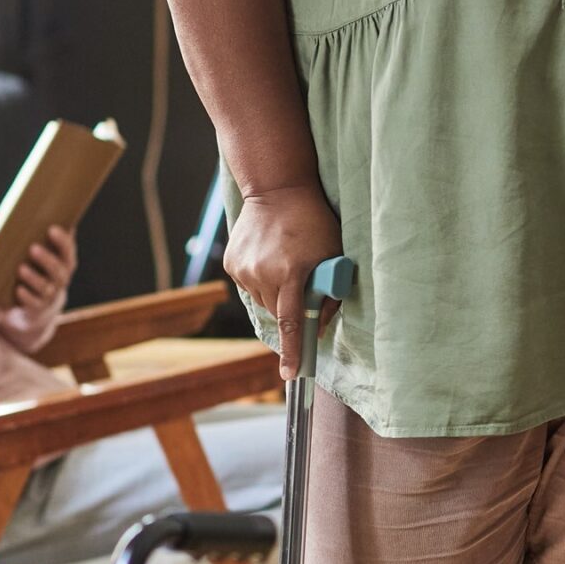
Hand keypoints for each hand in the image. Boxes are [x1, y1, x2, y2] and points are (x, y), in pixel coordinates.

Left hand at [8, 224, 76, 323]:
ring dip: (34, 278)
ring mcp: (50, 295)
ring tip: (20, 268)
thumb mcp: (48, 252)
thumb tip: (50, 207)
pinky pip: (33, 303)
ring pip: (45, 287)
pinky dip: (26, 297)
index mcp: (66, 262)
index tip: (52, 228)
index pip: (68, 251)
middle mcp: (61, 279)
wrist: (41, 303)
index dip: (62, 241)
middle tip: (32, 248)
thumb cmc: (42, 268)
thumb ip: (49, 236)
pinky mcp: (37, 307)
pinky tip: (18, 289)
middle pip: (58, 270)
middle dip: (46, 259)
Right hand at [224, 183, 343, 379]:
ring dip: (276, 295)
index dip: (294, 351)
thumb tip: (322, 325)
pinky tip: (270, 259)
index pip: (292, 322)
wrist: (276, 188)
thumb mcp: (332, 253)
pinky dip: (262, 282)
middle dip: (292, 310)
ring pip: (263, 302)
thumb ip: (330, 292)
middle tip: (302, 286)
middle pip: (278, 314)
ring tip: (286, 266)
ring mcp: (243, 269)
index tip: (291, 375)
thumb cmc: (314, 220)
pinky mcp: (231, 263)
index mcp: (290, 273)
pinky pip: (250, 286)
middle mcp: (262, 273)